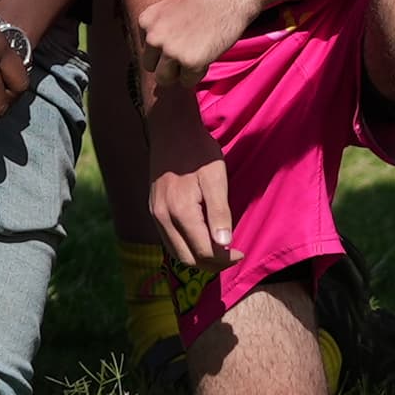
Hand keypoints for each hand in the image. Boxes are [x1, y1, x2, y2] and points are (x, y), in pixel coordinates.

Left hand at [132, 0, 266, 93]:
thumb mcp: (172, 6)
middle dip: (168, 65)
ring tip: (198, 54)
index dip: (164, 48)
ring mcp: (171, 50)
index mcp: (146, 21)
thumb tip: (161, 54)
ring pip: (165, 79)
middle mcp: (154, 37)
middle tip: (188, 52)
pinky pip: (188, 81)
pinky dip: (199, 72)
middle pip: (151, 67)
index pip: (146, 49)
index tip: (180, 39)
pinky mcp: (190, 62)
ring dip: (180, 73)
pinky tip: (209, 53)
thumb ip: (162, 28)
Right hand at [147, 153, 236, 271]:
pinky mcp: (153, 210)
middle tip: (232, 256)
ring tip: (219, 252)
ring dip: (198, 259)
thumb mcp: (216, 179)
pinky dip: (186, 247)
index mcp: (180, 211)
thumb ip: (219, 213)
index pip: (204, 252)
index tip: (241, 253)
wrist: (171, 129)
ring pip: (176, 253)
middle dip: (212, 265)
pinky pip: (169, 240)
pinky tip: (200, 238)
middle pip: (188, 259)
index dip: (225, 259)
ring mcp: (155, 214)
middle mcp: (163, 218)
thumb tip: (224, 245)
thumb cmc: (198, 152)